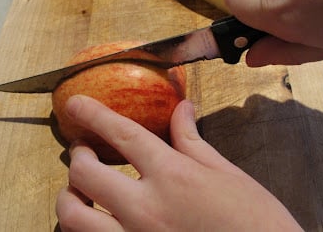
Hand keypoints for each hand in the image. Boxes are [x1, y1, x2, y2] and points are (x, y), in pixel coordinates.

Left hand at [56, 95, 302, 230]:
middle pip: (85, 175)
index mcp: (173, 175)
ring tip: (78, 191)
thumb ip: (192, 140)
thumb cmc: (254, 220)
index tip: (75, 104)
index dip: (94, 114)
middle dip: (77, 156)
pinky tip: (94, 221)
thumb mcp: (225, 174)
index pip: (122, 134)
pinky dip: (83, 229)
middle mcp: (147, 208)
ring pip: (73, 218)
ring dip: (68, 198)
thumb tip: (182, 109)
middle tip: (82, 151)